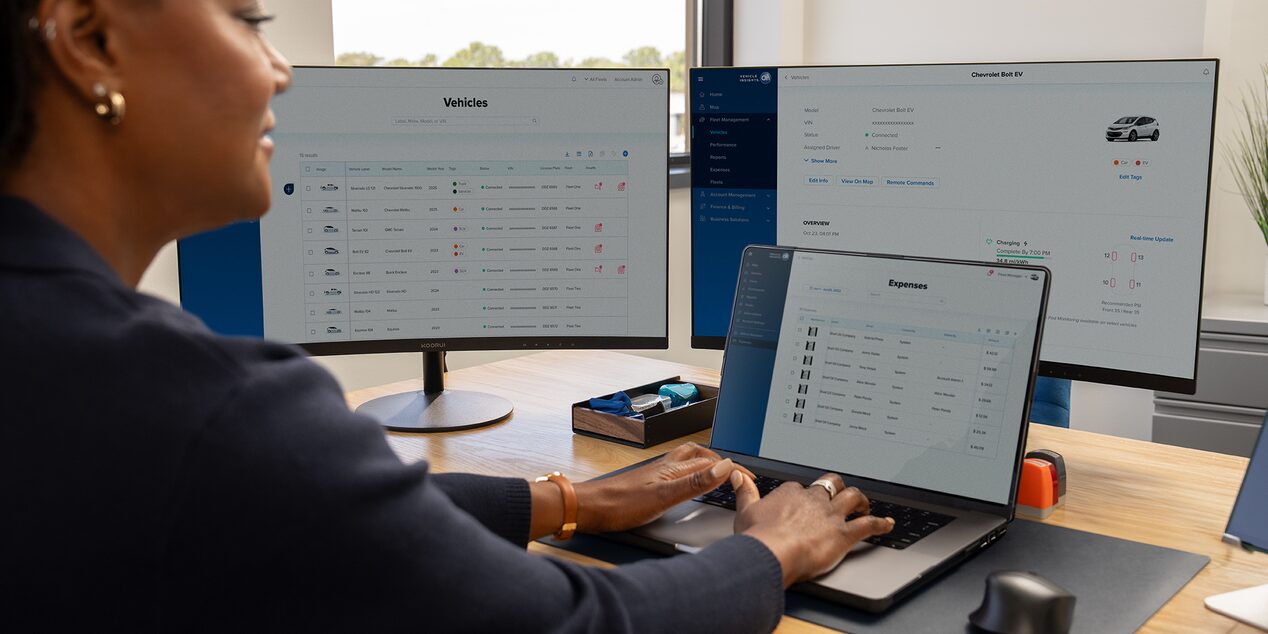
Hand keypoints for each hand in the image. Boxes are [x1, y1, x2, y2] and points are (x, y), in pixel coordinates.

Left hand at [570, 443, 753, 533]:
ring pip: (690, 461)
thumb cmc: (621, 504)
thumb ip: (695, 482)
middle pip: (702, 456)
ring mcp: (658, 473)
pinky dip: (692, 472)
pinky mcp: (650, 482)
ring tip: (720, 471)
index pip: (713, 463)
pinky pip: (679, 470)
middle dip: (723, 461)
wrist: (592, 508)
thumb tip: (724, 467)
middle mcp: (667, 466)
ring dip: (708, 463)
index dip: (734, 469)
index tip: (750, 478)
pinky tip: (688, 483)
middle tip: (739, 473)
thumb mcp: (664, 496)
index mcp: (675, 468)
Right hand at [732, 471, 893, 586]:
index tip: (802, 502)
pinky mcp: (843, 534)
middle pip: (830, 484)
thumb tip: (738, 476)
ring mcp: (830, 516)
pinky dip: (880, 524)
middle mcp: (813, 500)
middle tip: (839, 493)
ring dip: (860, 500)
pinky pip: (868, 525)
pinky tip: (887, 524)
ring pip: (852, 497)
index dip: (803, 495)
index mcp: (790, 493)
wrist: (772, 553)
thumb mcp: (745, 512)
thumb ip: (745, 492)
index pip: (800, 487)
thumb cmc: (758, 537)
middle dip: (836, 487)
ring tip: (864, 504)